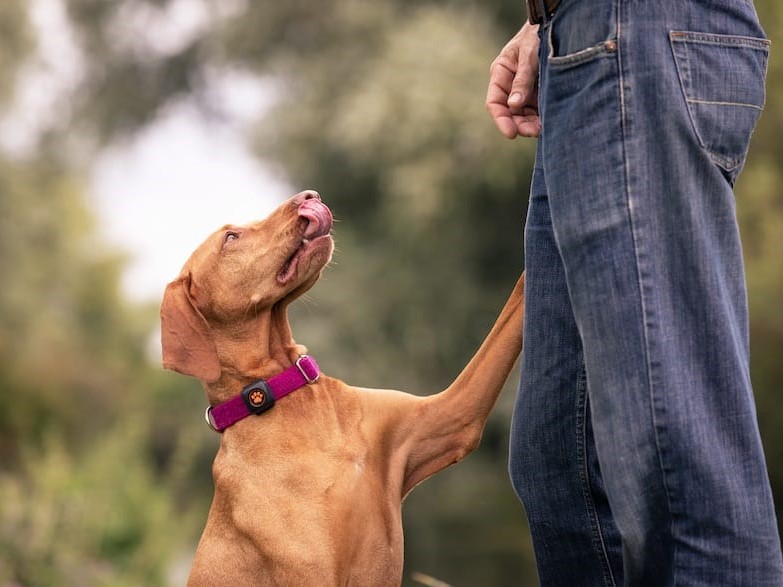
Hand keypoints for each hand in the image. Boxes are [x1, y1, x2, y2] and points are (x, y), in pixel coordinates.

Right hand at [486, 22, 540, 138]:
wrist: (555, 23)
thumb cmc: (537, 35)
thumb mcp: (529, 55)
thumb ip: (522, 80)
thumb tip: (514, 105)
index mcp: (501, 73)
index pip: (495, 102)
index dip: (501, 120)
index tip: (511, 133)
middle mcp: (510, 84)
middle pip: (510, 112)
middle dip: (520, 124)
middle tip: (534, 132)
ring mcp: (524, 89)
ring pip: (523, 114)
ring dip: (531, 124)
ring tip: (543, 128)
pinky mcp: (538, 92)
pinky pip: (537, 110)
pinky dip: (541, 118)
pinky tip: (549, 121)